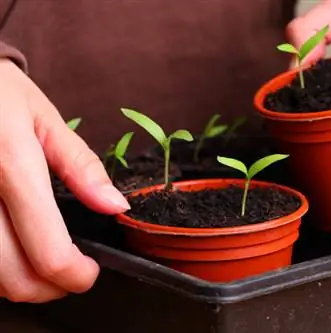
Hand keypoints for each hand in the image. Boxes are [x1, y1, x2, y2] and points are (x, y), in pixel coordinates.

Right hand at [0, 59, 129, 302]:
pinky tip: (10, 249)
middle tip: (70, 273)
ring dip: (20, 283)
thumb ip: (81, 166)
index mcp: (12, 166)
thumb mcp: (44, 118)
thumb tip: (115, 206)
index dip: (76, 275)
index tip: (89, 270)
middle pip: (14, 279)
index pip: (48, 252)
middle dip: (51, 289)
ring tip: (42, 262)